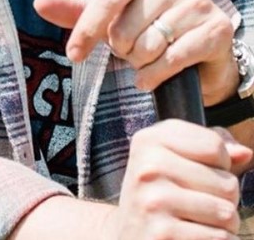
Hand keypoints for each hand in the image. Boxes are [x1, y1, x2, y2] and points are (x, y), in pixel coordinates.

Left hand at [34, 0, 237, 104]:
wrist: (201, 48)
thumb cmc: (147, 28)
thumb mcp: (111, 18)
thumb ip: (77, 12)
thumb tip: (39, 2)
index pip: (105, 0)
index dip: (86, 30)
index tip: (74, 55)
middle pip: (125, 29)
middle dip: (122, 50)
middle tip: (133, 49)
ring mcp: (198, 2)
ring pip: (148, 47)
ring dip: (140, 64)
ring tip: (148, 57)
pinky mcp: (217, 29)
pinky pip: (172, 60)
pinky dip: (155, 75)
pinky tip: (153, 75)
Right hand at [99, 120, 249, 238]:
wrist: (128, 234)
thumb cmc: (160, 193)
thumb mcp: (173, 160)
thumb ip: (210, 149)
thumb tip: (245, 152)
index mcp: (149, 140)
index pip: (215, 146)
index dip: (219, 164)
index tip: (197, 172)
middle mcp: (148, 167)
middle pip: (227, 183)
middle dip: (224, 199)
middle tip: (197, 203)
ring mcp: (154, 201)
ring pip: (227, 213)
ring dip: (223, 224)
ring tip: (198, 221)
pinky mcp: (163, 234)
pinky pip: (219, 238)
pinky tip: (193, 236)